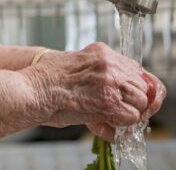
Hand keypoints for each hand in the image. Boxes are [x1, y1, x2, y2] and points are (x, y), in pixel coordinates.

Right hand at [21, 42, 165, 139]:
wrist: (33, 90)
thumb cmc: (47, 80)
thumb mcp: (75, 67)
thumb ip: (99, 76)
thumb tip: (120, 98)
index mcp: (101, 51)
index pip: (136, 68)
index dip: (140, 86)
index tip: (138, 97)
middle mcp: (108, 62)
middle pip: (143, 85)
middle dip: (137, 101)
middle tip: (123, 111)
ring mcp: (110, 81)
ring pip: (141, 101)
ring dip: (130, 112)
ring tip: (112, 116)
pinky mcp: (108, 101)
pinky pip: (131, 116)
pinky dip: (122, 123)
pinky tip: (107, 121)